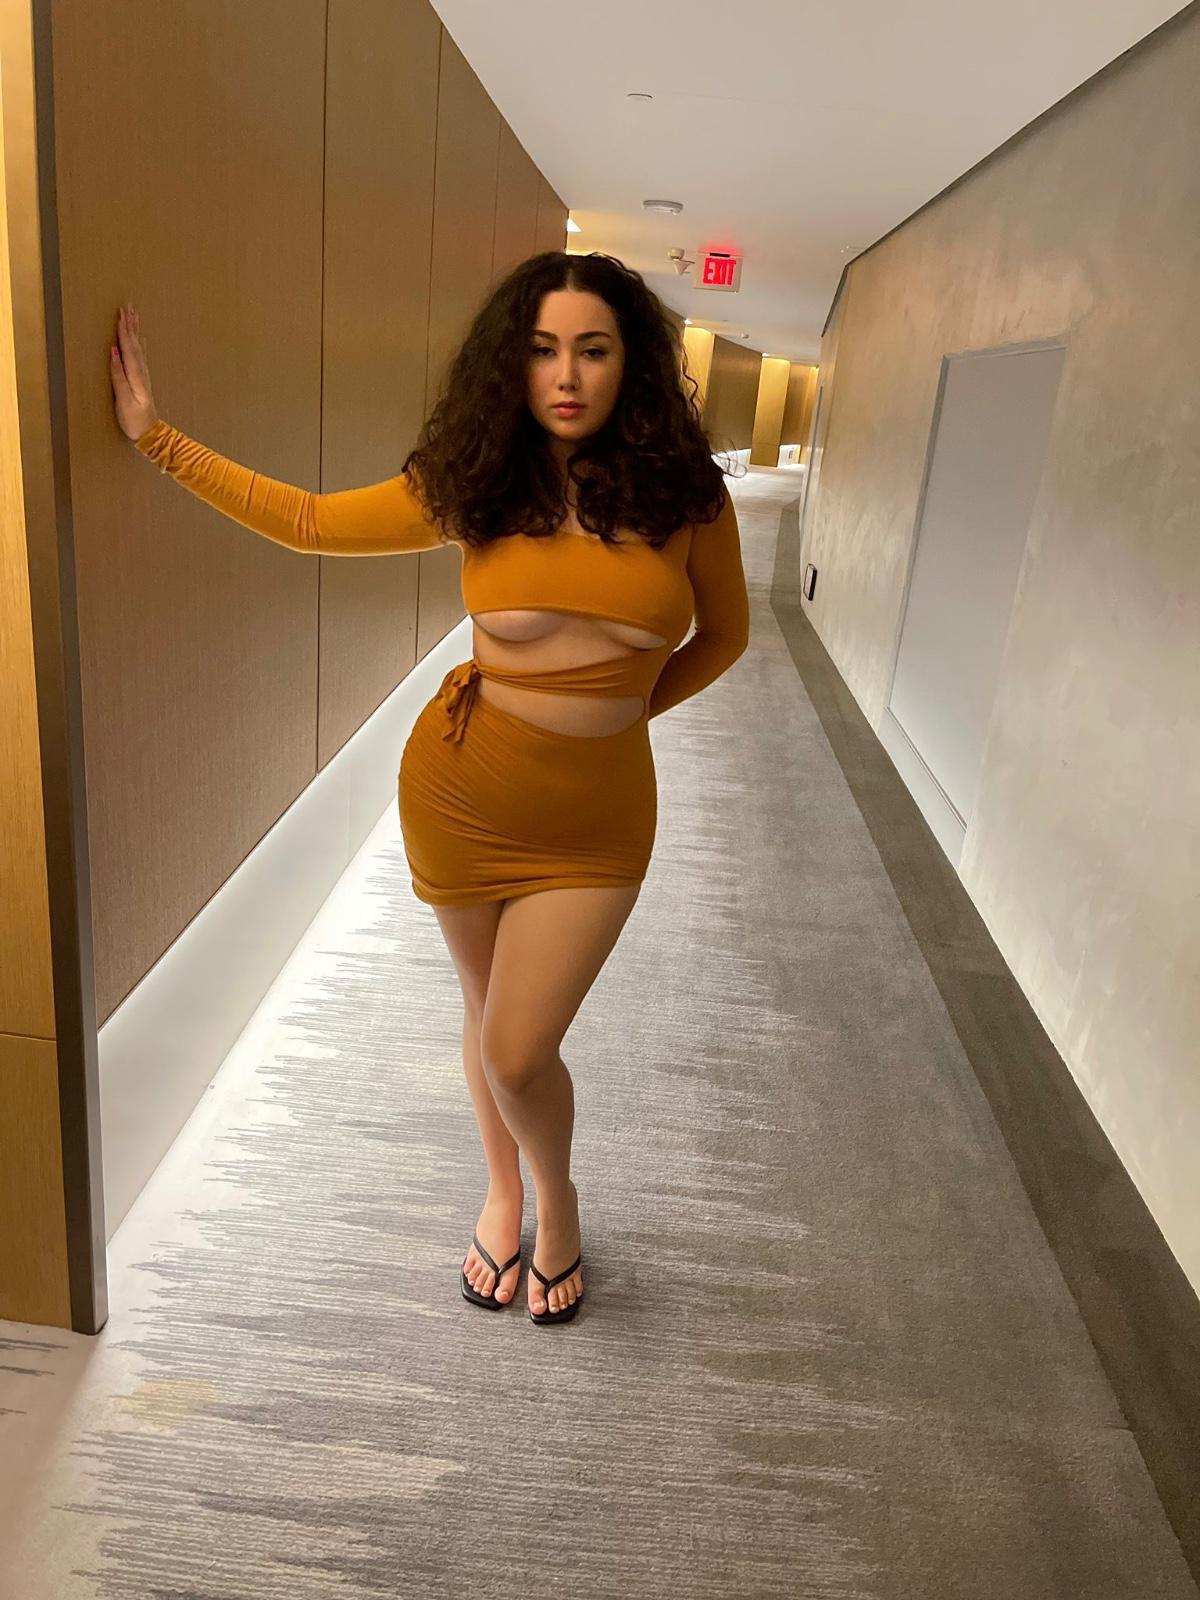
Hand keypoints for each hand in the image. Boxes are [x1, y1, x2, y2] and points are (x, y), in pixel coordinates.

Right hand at [111, 301, 158, 440]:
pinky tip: (140, 338)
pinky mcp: (141, 380)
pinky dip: (139, 344)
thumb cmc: (134, 420)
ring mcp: (143, 376)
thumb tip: (114, 353)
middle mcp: (141, 372)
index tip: (121, 314)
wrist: (150, 434)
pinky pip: (140, 355)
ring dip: (135, 331)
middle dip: (131, 325)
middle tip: (128, 306)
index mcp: (136, 376)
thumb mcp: (124, 399)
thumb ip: (118, 376)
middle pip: (135, 344)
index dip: (124, 331)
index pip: (129, 348)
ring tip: (133, 315)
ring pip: (139, 347)